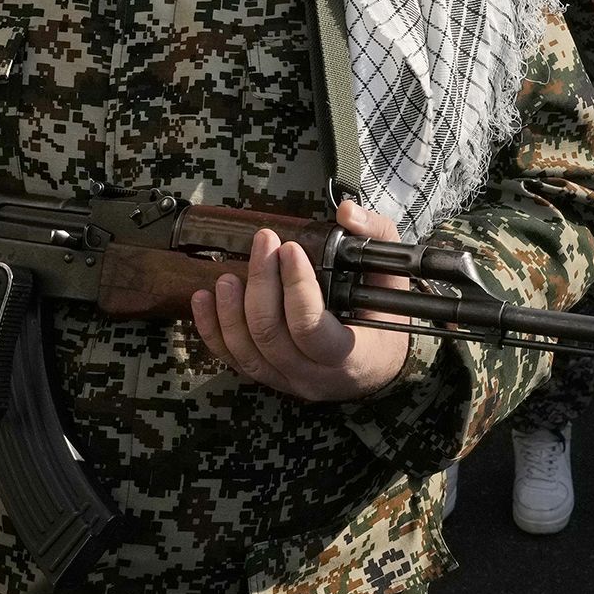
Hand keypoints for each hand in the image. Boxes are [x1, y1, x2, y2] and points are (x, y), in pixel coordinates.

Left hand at [190, 198, 410, 402]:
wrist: (376, 366)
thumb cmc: (383, 317)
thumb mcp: (391, 276)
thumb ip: (376, 236)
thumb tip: (347, 212)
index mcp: (351, 354)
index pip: (311, 328)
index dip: (295, 286)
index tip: (289, 248)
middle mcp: (315, 376)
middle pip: (272, 335)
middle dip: (261, 283)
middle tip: (263, 242)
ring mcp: (286, 381)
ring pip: (247, 351)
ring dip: (230, 309)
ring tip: (226, 274)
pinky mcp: (266, 377)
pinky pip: (231, 360)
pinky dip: (211, 329)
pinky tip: (202, 299)